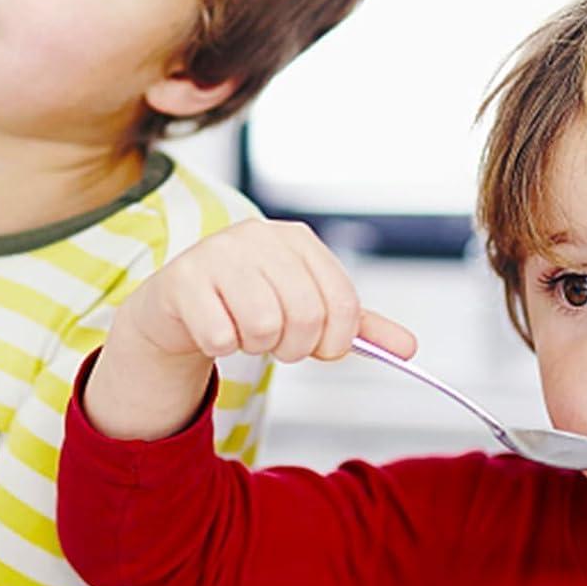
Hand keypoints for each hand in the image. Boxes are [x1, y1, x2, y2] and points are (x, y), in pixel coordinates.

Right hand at [88, 219, 415, 439]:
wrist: (178, 309)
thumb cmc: (249, 305)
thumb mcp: (309, 312)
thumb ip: (358, 328)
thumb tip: (408, 349)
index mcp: (299, 240)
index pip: (342, 304)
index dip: (335, 342)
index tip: (319, 347)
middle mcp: (260, 236)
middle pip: (306, 317)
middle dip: (293, 347)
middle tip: (274, 342)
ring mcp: (218, 252)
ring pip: (264, 328)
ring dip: (255, 347)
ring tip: (242, 331)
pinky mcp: (183, 278)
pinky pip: (221, 337)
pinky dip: (220, 348)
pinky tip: (212, 328)